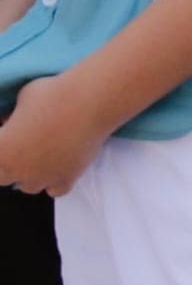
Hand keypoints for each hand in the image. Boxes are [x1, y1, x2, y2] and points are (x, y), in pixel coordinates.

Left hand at [0, 74, 102, 196]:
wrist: (90, 101)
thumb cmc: (53, 94)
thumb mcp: (22, 99)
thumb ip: (13, 116)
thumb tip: (12, 121)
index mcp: (0, 150)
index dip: (1, 147)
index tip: (9, 134)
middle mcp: (17, 169)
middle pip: (3, 177)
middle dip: (8, 163)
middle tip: (20, 146)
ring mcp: (42, 177)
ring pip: (28, 186)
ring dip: (31, 173)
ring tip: (41, 154)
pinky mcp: (67, 179)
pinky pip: (55, 190)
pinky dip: (54, 181)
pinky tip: (58, 165)